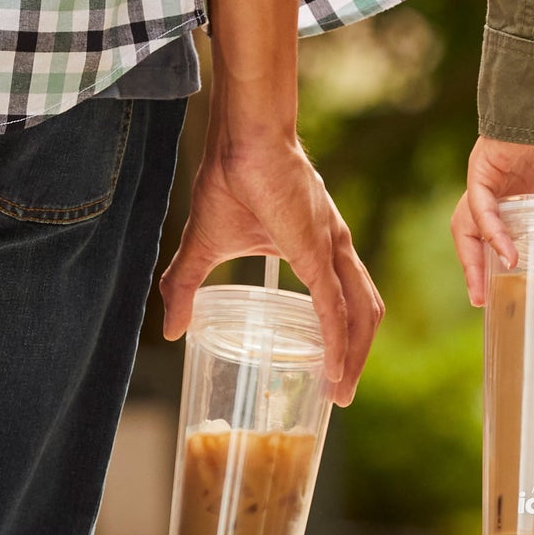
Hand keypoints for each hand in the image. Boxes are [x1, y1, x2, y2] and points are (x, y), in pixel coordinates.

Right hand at [159, 135, 383, 405]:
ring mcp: (332, 248)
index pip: (343, 300)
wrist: (240, 138)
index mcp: (317, 247)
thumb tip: (170, 331)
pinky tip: (336, 370)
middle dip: (356, 358)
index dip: (341, 338)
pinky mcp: (319, 250)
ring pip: (360, 314)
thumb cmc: (228, 179)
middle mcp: (335, 249)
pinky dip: (340, 342)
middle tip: (340, 396)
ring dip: (355, 357)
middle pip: (362, 313)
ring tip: (341, 392)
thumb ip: (184, 287)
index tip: (329, 375)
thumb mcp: (204, 246)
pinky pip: (338, 306)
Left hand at [450, 137, 533, 306]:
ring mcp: (490, 176)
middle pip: (476, 232)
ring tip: (481, 291)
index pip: (501, 230)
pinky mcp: (483, 166)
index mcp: (526, 191)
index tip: (506, 291)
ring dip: (471, 258)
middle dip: (474, 268)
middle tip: (481, 301)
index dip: (499, 259)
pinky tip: (507, 254)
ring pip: (467, 223)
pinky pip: (480, 205)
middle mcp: (503, 187)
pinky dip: (491, 231)